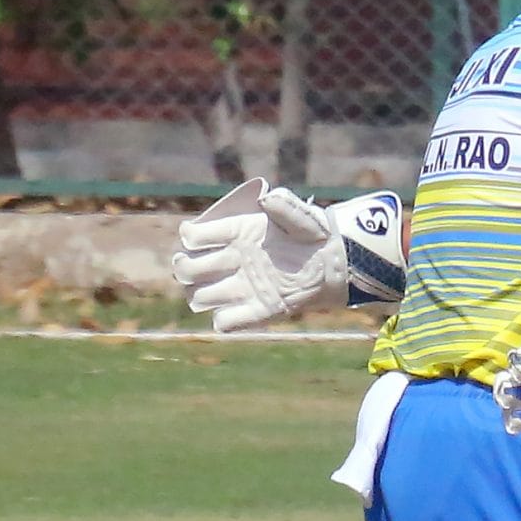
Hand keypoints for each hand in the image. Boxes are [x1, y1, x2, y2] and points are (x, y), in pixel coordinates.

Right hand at [172, 180, 405, 331]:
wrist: (336, 261)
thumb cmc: (316, 234)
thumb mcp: (302, 217)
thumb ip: (284, 206)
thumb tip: (267, 198)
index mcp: (239, 233)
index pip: (200, 235)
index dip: (191, 236)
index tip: (192, 237)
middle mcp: (235, 260)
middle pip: (192, 267)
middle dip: (184, 268)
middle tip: (189, 268)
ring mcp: (244, 287)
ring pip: (203, 295)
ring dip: (198, 295)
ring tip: (205, 292)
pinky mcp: (260, 309)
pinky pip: (230, 321)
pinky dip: (224, 321)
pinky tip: (226, 315)